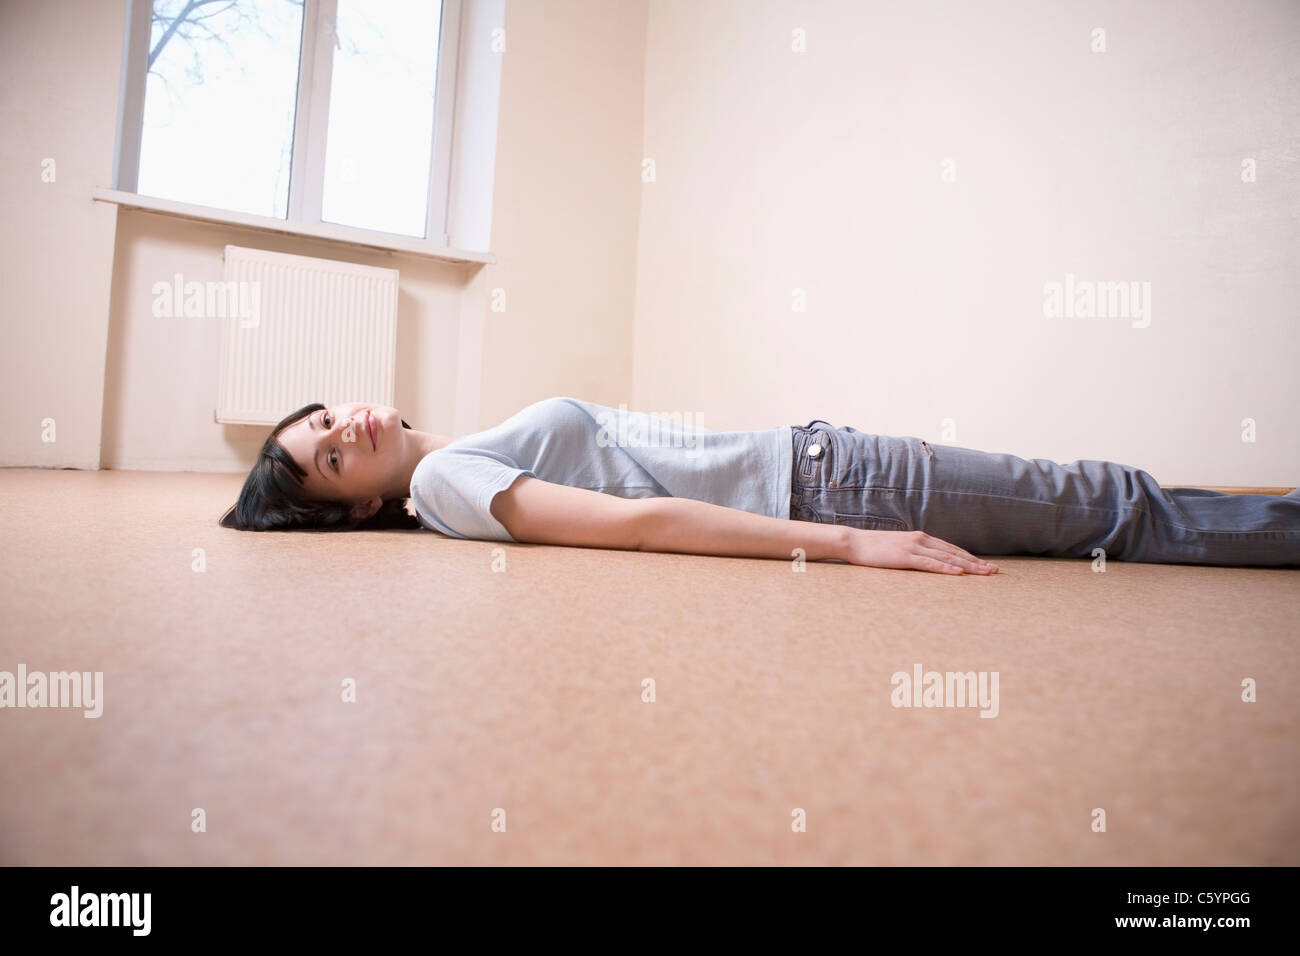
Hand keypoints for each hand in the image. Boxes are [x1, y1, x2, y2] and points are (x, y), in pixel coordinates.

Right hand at [844, 529, 997, 574]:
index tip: (985, 566)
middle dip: (976, 563)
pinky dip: (946, 568)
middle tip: (994, 571)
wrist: (854, 542)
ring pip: (947, 557)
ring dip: (968, 566)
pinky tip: (958, 573)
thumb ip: (915, 553)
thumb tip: (927, 562)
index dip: (970, 557)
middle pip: (954, 552)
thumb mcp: (899, 548)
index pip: (951, 549)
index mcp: (921, 538)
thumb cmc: (874, 548)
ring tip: (984, 573)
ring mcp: (913, 547)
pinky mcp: (905, 556)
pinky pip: (930, 563)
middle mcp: (921, 539)